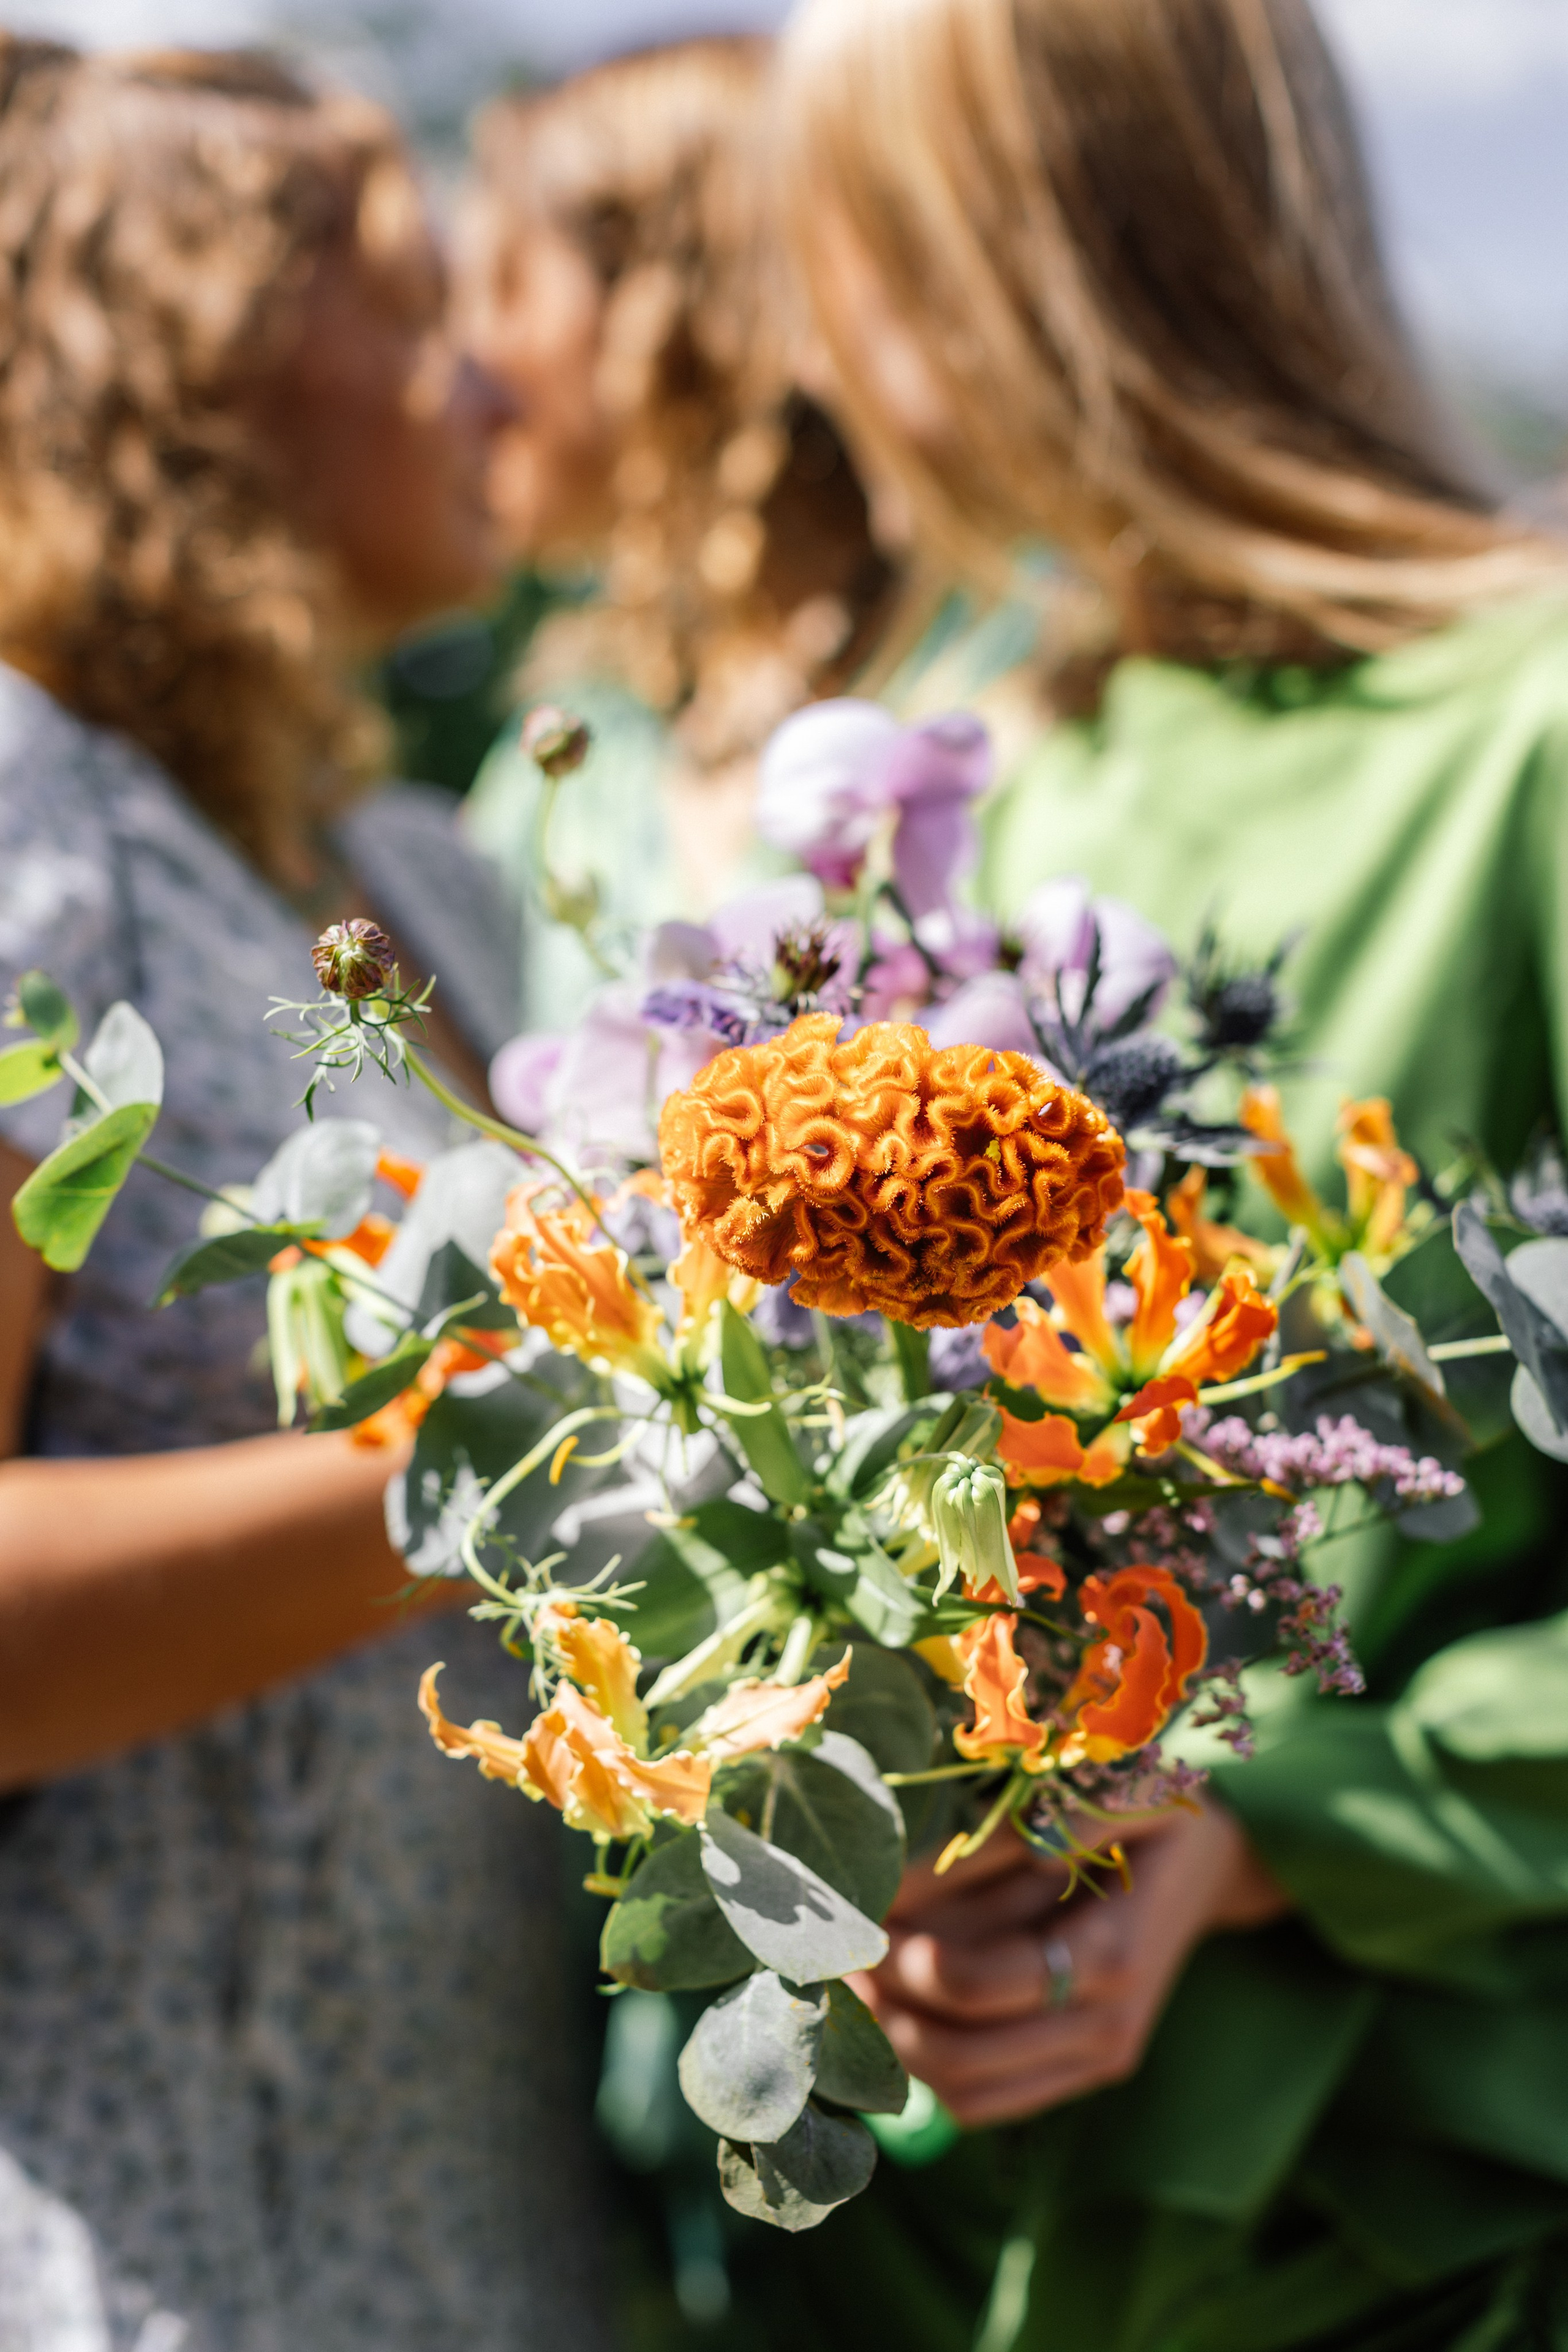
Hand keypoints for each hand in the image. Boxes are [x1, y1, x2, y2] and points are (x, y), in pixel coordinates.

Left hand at [851, 1801, 1288, 2127]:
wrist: (1211, 1865)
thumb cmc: (1150, 1810)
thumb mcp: (1107, 1794)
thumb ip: (1022, 1828)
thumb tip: (921, 1862)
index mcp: (1113, 1956)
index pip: (973, 1983)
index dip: (900, 1949)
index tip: (856, 1903)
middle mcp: (1106, 2029)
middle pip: (954, 2049)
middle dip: (882, 1999)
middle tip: (835, 1942)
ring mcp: (1093, 2061)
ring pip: (958, 2088)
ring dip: (892, 2035)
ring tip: (853, 1966)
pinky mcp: (1074, 2073)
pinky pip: (979, 2100)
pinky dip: (923, 2061)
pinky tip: (892, 1998)